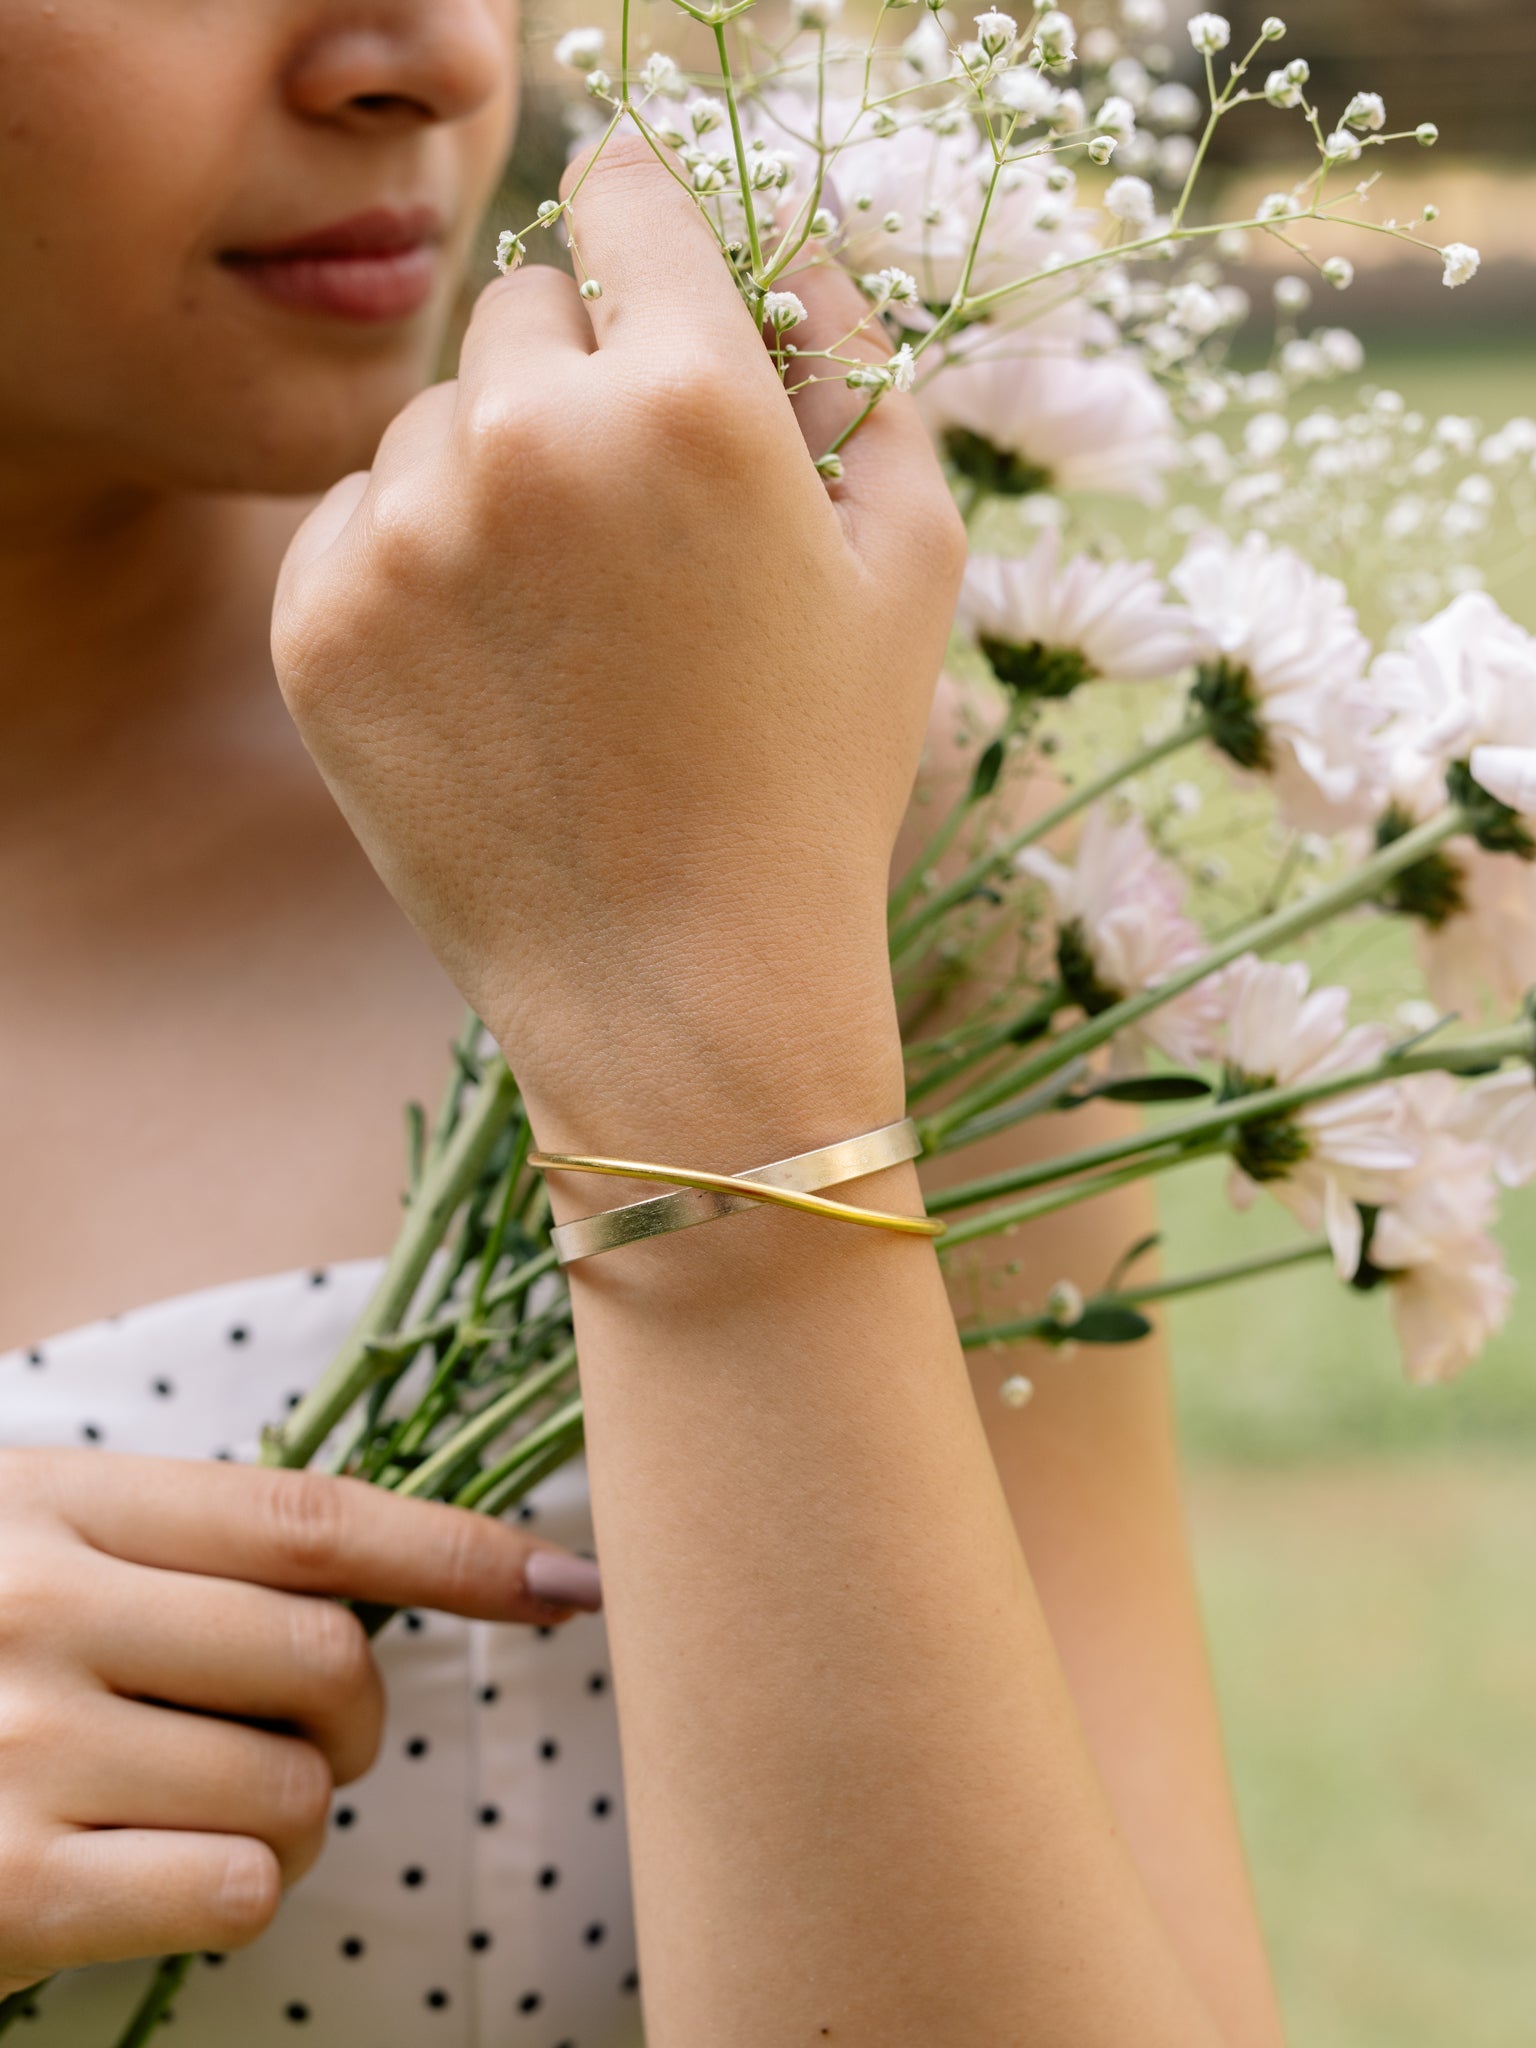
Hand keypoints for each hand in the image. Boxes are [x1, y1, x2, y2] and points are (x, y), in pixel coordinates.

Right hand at [0, 1450, 598, 1994]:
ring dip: (289, 1819)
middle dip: (356, 1718)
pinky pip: (228, 1897)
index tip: (568, 1582)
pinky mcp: (1, 1891)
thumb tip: (371, 1594)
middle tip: (303, 1735)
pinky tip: (159, 1880)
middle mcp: (35, 1608)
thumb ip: (173, 1550)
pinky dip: (234, 1900)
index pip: (307, 1520)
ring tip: (202, 1812)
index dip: (455, 1551)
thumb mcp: (26, 1544)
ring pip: (290, 1793)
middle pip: (322, 1662)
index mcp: (54, 1501)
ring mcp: (13, 1749)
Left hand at [272, 135, 964, 1154]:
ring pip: (429, 420)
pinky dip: (410, 566)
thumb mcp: (910, 568)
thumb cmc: (815, 781)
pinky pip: (352, 519)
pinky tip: (490, 676)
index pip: (621, 193)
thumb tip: (797, 267)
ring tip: (564, 630)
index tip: (649, 286)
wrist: (679, 988)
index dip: (646, 231)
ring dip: (487, 479)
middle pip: (520, 306)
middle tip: (631, 522)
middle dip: (576, 378)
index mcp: (690, 399)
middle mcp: (526, 436)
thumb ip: (865, 375)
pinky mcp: (316, 621)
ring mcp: (403, 532)